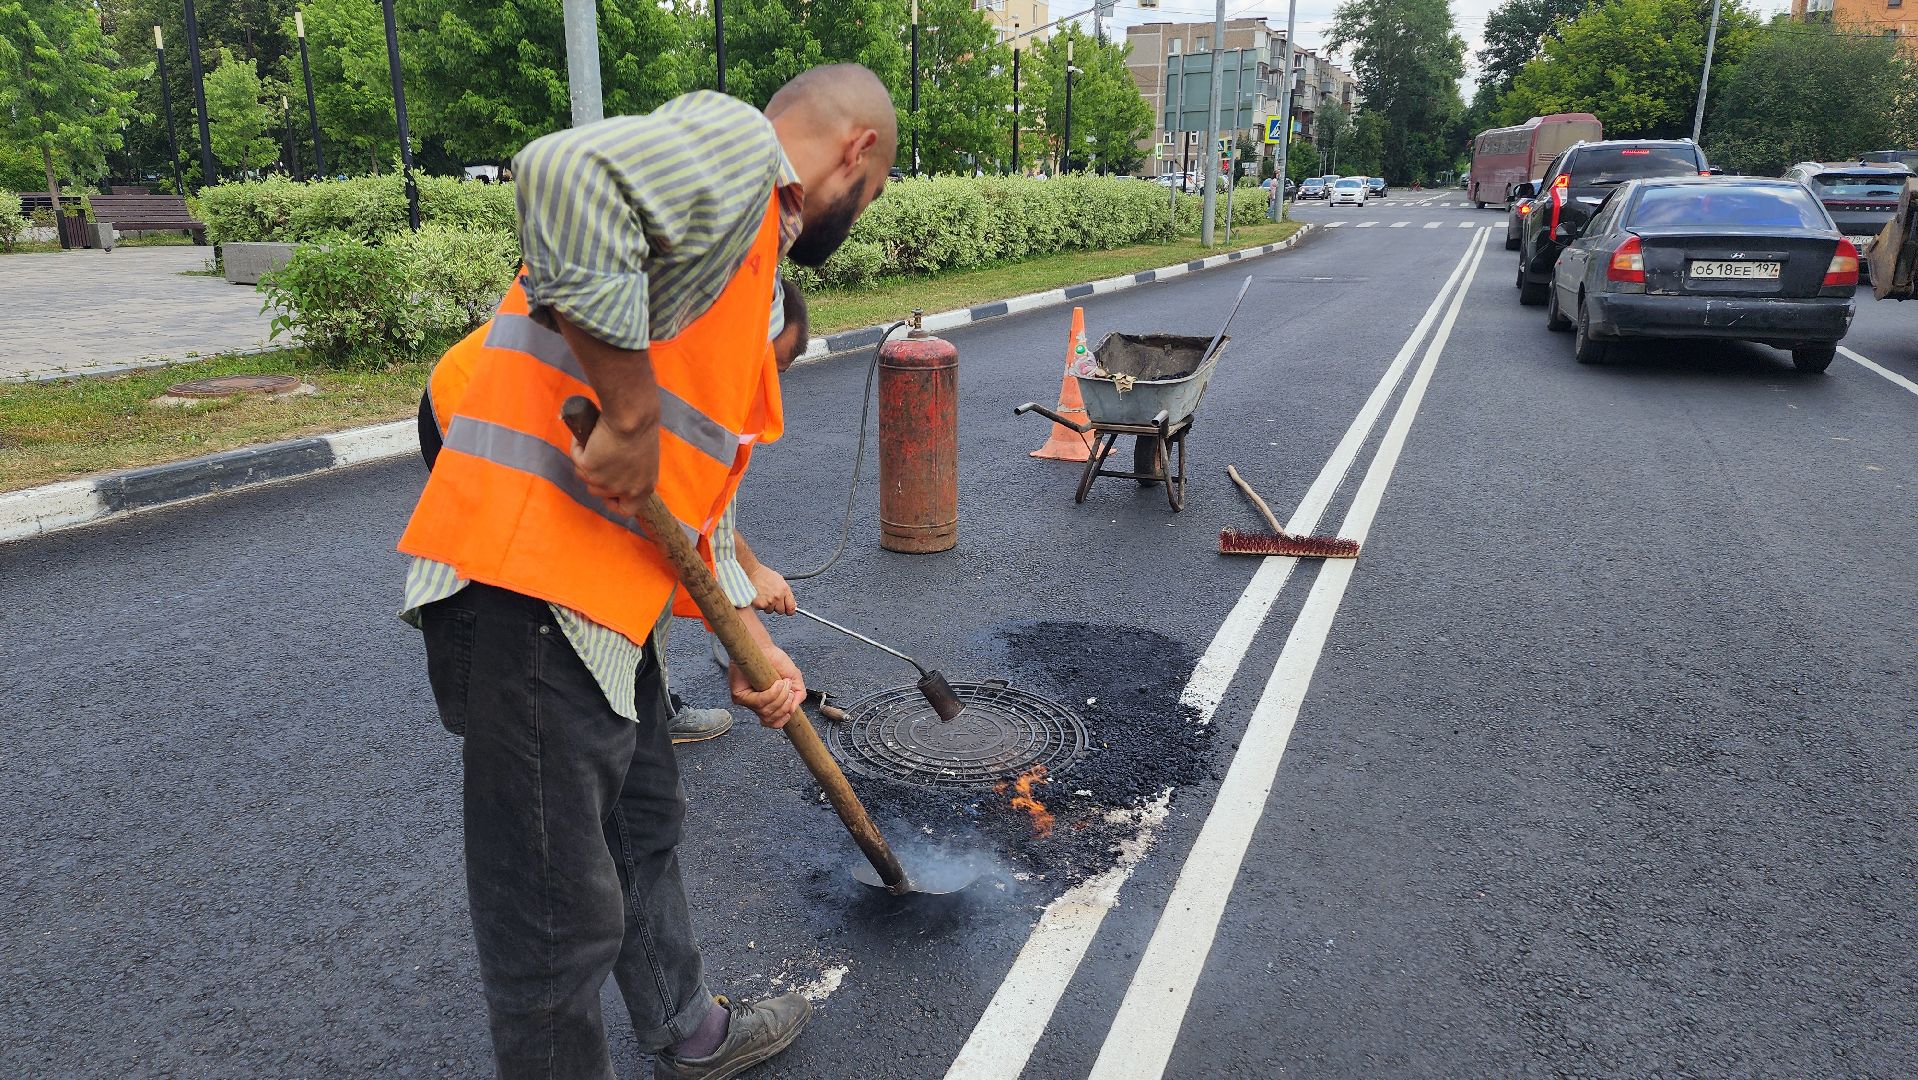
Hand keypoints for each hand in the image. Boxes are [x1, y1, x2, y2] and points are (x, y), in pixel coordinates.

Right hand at [570, 417, 657, 517]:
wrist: (632, 417)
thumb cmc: (642, 428)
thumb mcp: (646, 457)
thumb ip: (634, 470)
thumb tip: (617, 470)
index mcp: (644, 487)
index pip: (626, 510)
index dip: (614, 501)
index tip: (608, 491)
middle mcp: (625, 490)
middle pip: (600, 492)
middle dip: (596, 476)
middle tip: (599, 457)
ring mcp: (605, 482)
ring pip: (586, 477)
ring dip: (586, 462)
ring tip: (595, 443)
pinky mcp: (589, 469)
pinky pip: (577, 458)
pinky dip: (578, 447)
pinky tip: (587, 435)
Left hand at [728, 611, 804, 727]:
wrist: (763, 647)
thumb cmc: (776, 661)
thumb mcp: (794, 679)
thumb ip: (799, 695)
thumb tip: (793, 710)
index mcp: (767, 704)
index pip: (773, 723)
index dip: (784, 718)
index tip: (791, 706)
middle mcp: (756, 705)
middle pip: (772, 720)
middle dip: (785, 705)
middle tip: (789, 689)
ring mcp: (747, 702)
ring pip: (767, 711)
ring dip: (781, 697)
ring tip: (783, 682)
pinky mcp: (739, 696)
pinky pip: (759, 703)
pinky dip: (772, 693)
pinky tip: (777, 683)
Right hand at [748, 563, 795, 615]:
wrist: (751, 572)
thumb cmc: (763, 574)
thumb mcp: (780, 580)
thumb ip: (787, 593)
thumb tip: (793, 603)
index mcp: (785, 590)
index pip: (792, 608)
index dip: (790, 610)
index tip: (788, 611)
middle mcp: (778, 596)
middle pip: (781, 611)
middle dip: (777, 607)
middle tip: (772, 600)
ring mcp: (769, 601)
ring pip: (770, 611)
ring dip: (767, 606)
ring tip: (763, 596)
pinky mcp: (760, 604)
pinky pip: (762, 609)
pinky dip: (759, 605)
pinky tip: (758, 597)